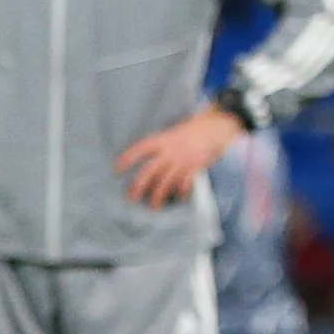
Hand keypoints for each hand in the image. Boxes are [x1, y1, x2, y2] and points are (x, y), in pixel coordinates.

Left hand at [117, 104, 246, 207]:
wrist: (217, 127)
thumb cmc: (194, 130)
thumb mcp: (175, 132)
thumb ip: (163, 145)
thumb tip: (148, 159)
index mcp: (163, 139)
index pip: (141, 149)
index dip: (128, 158)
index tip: (116, 168)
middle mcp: (171, 151)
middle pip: (150, 171)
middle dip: (139, 186)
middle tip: (131, 198)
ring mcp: (184, 160)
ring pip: (167, 182)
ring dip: (159, 196)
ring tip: (154, 206)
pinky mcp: (196, 167)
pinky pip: (186, 183)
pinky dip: (183, 192)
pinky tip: (180, 199)